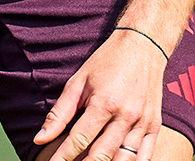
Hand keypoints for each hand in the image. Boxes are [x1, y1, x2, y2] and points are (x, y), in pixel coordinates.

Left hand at [33, 28, 167, 160]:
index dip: (62, 158)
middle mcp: (126, 116)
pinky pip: (145, 156)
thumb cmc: (107, 62)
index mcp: (104, 103)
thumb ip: (60, 113)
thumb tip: (40, 139)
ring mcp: (143, 122)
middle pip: (102, 156)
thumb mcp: (78, 82)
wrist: (144, 45)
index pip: (79, 140)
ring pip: (124, 160)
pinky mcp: (154, 125)